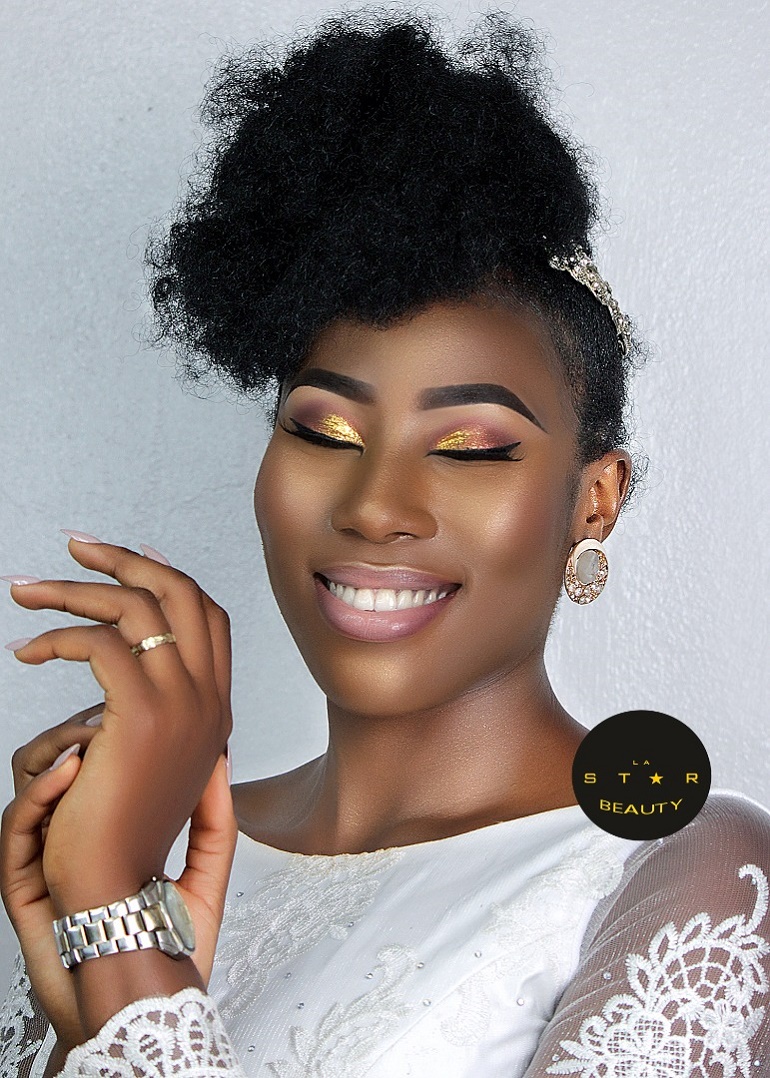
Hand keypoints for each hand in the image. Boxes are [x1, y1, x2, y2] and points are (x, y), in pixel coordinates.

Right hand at [1, 710, 234, 1052]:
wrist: (141, 1006)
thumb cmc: (170, 947)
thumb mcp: (206, 872)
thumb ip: (215, 818)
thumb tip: (224, 760)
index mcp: (109, 831)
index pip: (97, 767)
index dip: (109, 735)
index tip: (135, 716)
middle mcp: (71, 839)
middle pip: (57, 764)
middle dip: (77, 732)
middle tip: (106, 719)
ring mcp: (44, 860)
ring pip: (28, 786)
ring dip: (55, 751)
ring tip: (89, 741)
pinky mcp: (22, 884)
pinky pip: (15, 826)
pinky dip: (37, 791)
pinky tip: (69, 772)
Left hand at [5, 538, 234, 910]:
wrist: (113, 888)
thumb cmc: (118, 830)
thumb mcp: (154, 762)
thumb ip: (159, 709)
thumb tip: (135, 661)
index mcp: (216, 708)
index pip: (209, 615)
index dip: (170, 575)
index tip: (128, 555)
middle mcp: (210, 699)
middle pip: (181, 593)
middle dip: (125, 559)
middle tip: (75, 548)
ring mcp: (184, 705)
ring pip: (137, 608)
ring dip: (75, 589)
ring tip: (26, 592)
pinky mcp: (141, 716)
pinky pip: (100, 643)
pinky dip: (58, 636)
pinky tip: (26, 652)